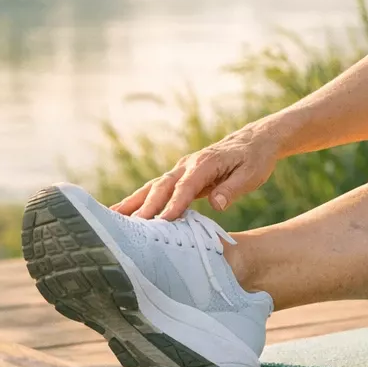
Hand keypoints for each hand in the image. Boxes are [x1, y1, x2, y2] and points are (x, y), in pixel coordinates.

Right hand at [113, 123, 280, 220]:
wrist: (253, 141)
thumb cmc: (254, 159)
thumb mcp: (251, 174)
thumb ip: (232, 188)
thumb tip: (217, 203)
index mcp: (205, 163)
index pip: (187, 186)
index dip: (174, 204)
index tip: (162, 221)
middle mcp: (188, 165)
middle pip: (163, 186)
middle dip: (147, 206)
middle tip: (132, 226)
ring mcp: (181, 170)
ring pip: (154, 186)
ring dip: (134, 202)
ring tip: (113, 217)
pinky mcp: (180, 177)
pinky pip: (157, 189)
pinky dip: (139, 200)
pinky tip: (123, 212)